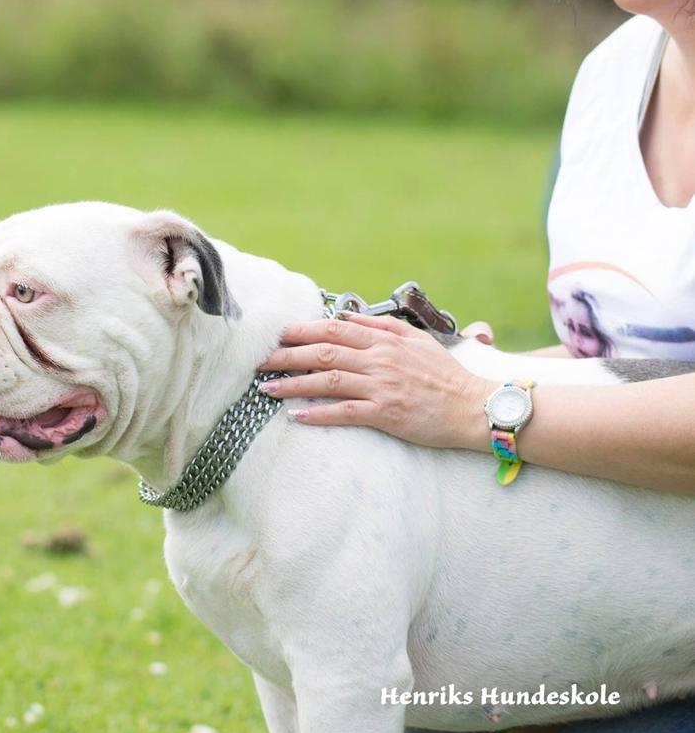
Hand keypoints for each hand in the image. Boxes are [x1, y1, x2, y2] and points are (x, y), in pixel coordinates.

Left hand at [258, 314, 496, 450]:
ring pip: (328, 380)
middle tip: (258, 361)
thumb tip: (346, 316)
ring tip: (266, 388)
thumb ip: (381, 326)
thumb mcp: (416, 340)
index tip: (276, 334)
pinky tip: (296, 416)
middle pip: (323, 353)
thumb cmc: (445, 375)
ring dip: (293, 384)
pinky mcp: (386, 413)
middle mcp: (379, 360)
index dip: (301, 331)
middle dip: (287, 356)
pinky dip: (318, 413)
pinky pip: (345, 412)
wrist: (474, 407)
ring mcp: (382, 386)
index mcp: (385, 340)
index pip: (334, 330)